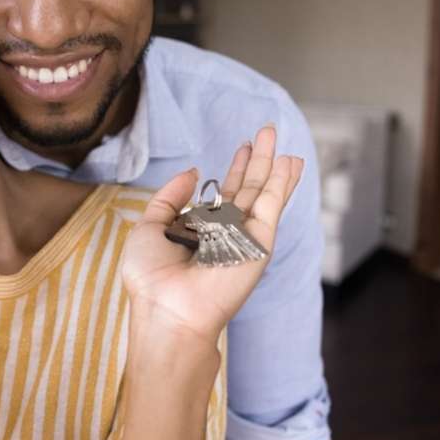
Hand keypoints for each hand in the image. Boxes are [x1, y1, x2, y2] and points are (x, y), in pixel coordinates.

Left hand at [121, 125, 303, 343]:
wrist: (168, 309)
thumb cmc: (151, 277)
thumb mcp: (150, 227)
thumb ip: (170, 197)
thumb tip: (194, 171)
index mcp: (201, 231)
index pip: (223, 195)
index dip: (234, 171)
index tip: (243, 147)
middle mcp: (226, 233)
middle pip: (247, 189)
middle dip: (256, 160)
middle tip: (265, 131)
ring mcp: (244, 238)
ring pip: (263, 194)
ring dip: (273, 166)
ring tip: (278, 138)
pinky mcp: (259, 243)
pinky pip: (272, 207)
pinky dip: (282, 183)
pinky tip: (289, 162)